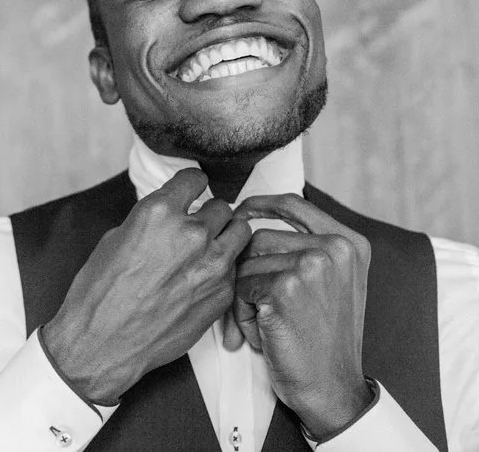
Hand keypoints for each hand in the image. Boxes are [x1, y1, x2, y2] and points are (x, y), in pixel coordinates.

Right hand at [41, 169, 250, 403]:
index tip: (190, 190)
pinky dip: (222, 268)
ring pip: (240, 232)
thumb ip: (150, 221)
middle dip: (207, 214)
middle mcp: (191, 234)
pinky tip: (200, 279)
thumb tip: (167, 216)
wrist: (103, 343)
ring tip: (208, 247)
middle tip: (195, 226)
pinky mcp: (221, 293)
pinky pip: (234, 268)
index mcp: (159, 213)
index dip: (191, 185)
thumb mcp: (116, 239)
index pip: (194, 179)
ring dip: (225, 235)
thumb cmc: (101, 293)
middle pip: (221, 206)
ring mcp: (212, 265)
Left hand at [229, 193, 373, 438]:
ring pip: (245, 263)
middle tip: (253, 305)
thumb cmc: (322, 338)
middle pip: (258, 237)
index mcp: (349, 242)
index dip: (260, 204)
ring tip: (264, 324)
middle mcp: (335, 248)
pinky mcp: (286, 287)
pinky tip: (263, 334)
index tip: (240, 211)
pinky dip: (242, 313)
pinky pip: (241, 287)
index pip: (293, 203)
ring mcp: (312, 264)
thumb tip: (246, 219)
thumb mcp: (330, 283)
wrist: (331, 386)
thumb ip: (304, 248)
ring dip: (243, 295)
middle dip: (246, 271)